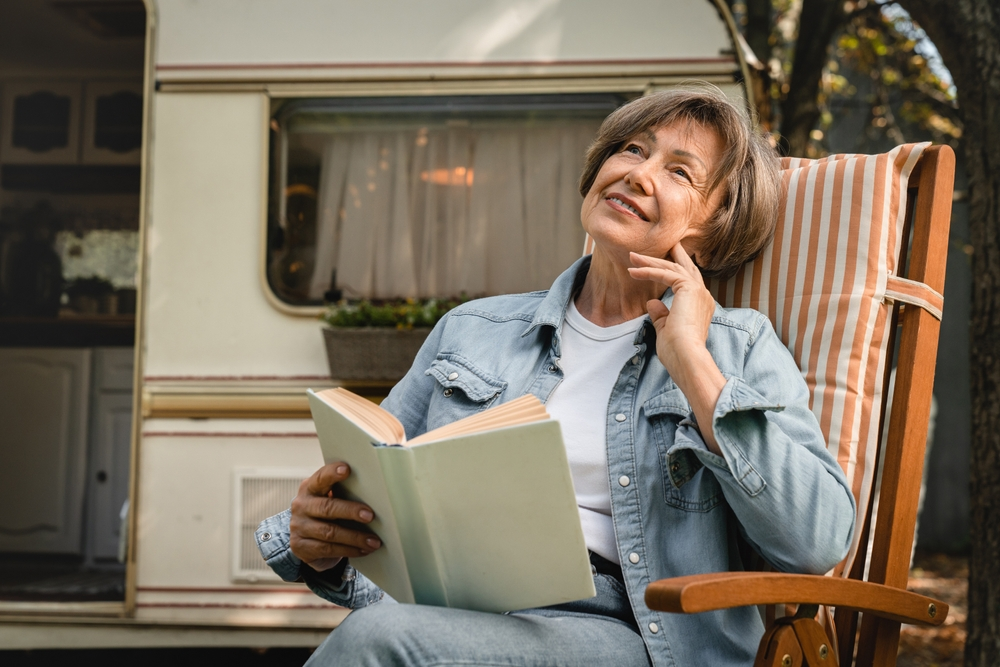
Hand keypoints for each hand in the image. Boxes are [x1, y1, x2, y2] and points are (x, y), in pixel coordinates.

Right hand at [289, 463, 381, 571]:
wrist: (305, 538)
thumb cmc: (326, 513)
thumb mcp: (330, 499)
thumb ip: (343, 493)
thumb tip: (375, 493)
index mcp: (310, 488)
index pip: (321, 478)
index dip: (332, 473)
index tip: (347, 469)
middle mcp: (301, 506)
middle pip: (327, 508)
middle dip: (351, 511)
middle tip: (370, 516)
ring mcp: (299, 527)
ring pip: (330, 533)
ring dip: (355, 538)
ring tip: (374, 541)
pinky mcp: (301, 547)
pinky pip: (328, 549)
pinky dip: (349, 550)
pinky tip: (363, 550)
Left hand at [627, 244, 726, 454]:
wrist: (687, 357)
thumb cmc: (677, 351)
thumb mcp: (666, 330)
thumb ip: (661, 315)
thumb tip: (651, 303)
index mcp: (701, 306)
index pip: (689, 282)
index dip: (678, 270)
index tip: (670, 259)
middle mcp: (703, 296)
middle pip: (685, 269)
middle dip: (673, 256)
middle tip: (668, 243)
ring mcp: (698, 291)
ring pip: (672, 268)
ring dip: (651, 261)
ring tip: (633, 256)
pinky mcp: (688, 289)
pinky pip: (665, 274)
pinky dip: (648, 271)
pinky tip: (632, 271)